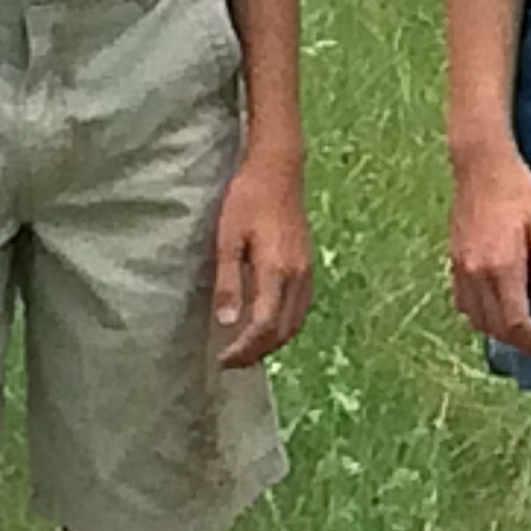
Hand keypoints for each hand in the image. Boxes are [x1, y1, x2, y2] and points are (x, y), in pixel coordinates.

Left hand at [213, 149, 312, 367]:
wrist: (279, 167)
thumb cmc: (248, 198)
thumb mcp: (228, 238)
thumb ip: (228, 282)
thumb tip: (227, 322)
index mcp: (277, 271)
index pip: (263, 325)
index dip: (243, 349)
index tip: (223, 360)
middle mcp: (297, 276)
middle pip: (282, 331)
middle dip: (257, 352)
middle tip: (231, 362)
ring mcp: (306, 271)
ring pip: (295, 322)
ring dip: (272, 342)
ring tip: (247, 350)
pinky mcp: (307, 264)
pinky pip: (300, 307)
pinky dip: (284, 325)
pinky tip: (267, 324)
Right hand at [449, 141, 530, 359]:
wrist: (481, 165)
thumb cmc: (518, 191)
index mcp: (502, 266)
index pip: (517, 322)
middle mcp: (476, 274)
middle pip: (496, 328)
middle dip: (521, 344)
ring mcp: (461, 269)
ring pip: (476, 320)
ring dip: (499, 333)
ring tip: (523, 332)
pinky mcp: (453, 261)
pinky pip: (463, 303)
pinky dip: (480, 317)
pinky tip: (496, 310)